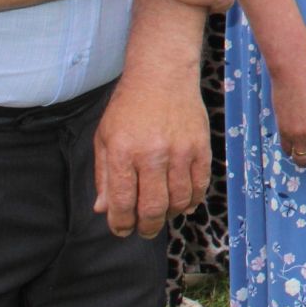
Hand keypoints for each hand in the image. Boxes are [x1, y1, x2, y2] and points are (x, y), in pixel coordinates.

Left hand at [92, 71, 208, 238]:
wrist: (163, 75)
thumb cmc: (129, 106)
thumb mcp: (105, 138)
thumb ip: (104, 176)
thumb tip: (104, 209)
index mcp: (122, 152)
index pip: (123, 202)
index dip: (121, 224)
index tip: (122, 229)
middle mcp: (152, 154)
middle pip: (153, 208)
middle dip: (147, 227)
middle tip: (144, 230)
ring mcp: (180, 151)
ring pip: (178, 200)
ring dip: (170, 215)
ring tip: (163, 215)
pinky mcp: (201, 146)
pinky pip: (200, 184)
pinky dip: (192, 200)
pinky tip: (183, 203)